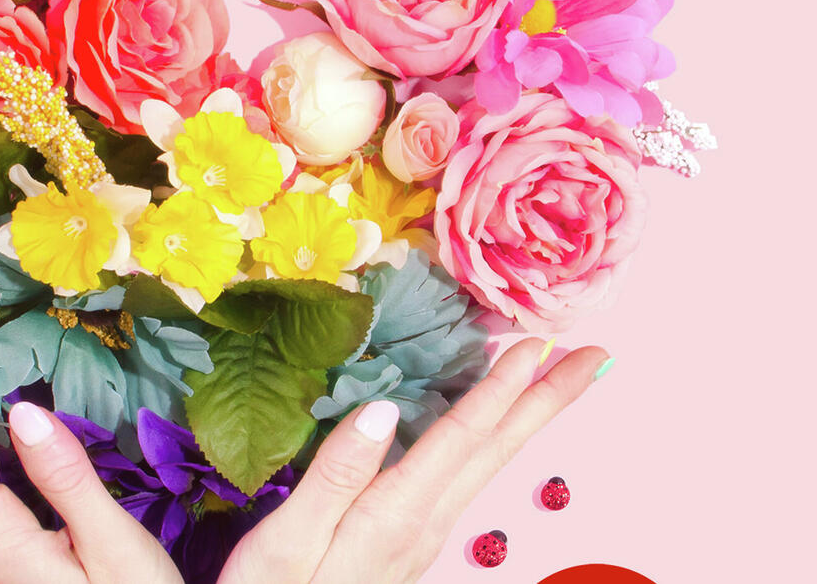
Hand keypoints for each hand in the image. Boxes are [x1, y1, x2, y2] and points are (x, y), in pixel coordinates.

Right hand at [217, 338, 610, 582]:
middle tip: (596, 358)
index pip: (460, 437)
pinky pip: (467, 474)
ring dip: (527, 415)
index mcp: (395, 513)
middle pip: (498, 449)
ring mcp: (423, 531)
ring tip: (556, 379)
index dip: (499, 387)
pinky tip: (491, 425)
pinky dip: (492, 437)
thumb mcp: (288, 540)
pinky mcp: (411, 536)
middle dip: (548, 400)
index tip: (537, 344)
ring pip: (489, 462)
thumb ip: (336, 475)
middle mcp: (424, 521)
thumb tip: (384, 408)